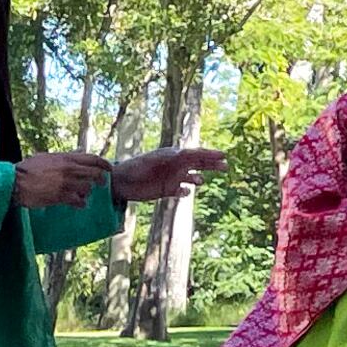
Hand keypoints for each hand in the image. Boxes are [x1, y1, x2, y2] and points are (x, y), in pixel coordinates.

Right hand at [15, 151, 110, 208]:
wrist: (15, 182)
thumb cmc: (28, 169)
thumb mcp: (46, 157)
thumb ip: (64, 156)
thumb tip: (79, 152)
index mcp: (65, 158)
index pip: (92, 159)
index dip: (104, 164)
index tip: (109, 168)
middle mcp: (68, 169)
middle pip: (95, 174)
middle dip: (101, 180)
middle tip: (102, 185)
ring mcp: (65, 183)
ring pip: (88, 188)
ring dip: (87, 193)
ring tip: (82, 195)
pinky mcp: (60, 196)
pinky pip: (79, 201)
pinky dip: (81, 204)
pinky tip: (78, 204)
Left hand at [111, 147, 228, 203]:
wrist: (120, 182)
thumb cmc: (135, 168)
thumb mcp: (154, 161)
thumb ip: (170, 158)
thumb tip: (185, 154)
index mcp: (173, 155)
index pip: (196, 153)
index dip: (210, 154)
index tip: (223, 155)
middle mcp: (175, 166)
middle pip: (197, 164)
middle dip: (211, 165)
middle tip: (226, 166)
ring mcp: (172, 178)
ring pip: (191, 177)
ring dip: (199, 178)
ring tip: (201, 181)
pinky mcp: (166, 190)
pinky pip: (181, 191)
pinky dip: (186, 192)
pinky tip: (186, 192)